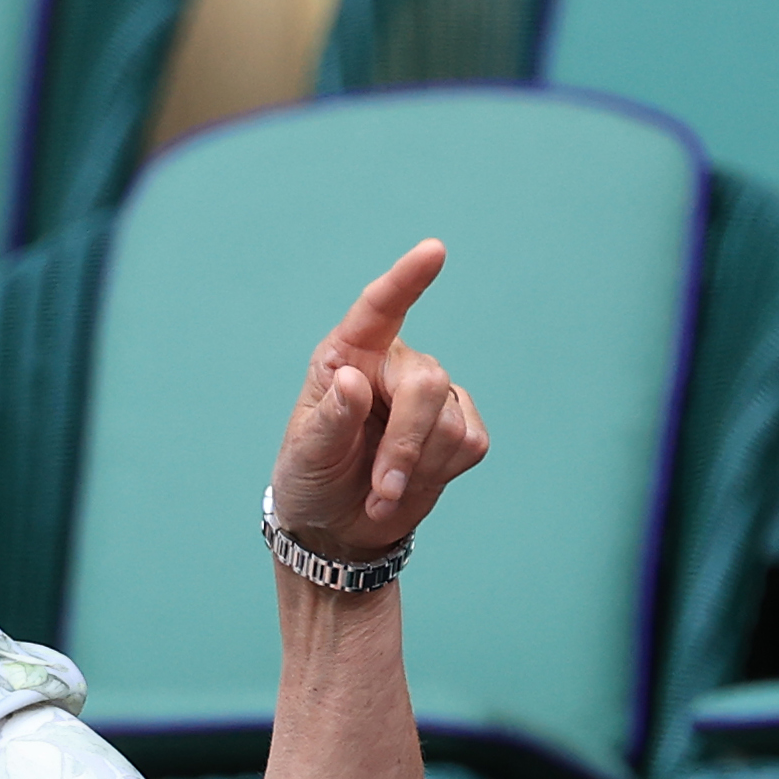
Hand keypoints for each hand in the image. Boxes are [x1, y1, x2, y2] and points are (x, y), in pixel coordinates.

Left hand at [269, 239, 490, 562]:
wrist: (338, 526)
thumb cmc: (312, 477)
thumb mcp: (307, 453)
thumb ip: (330, 419)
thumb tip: (353, 380)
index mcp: (349, 354)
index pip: (379, 309)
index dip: (407, 279)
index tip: (434, 251)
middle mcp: (394, 365)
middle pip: (427, 383)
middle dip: (407, 444)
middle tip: (382, 489)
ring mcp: (432, 394)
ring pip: (449, 421)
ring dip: (417, 469)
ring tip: (383, 493)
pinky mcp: (459, 427)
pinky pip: (471, 442)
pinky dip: (440, 473)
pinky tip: (412, 482)